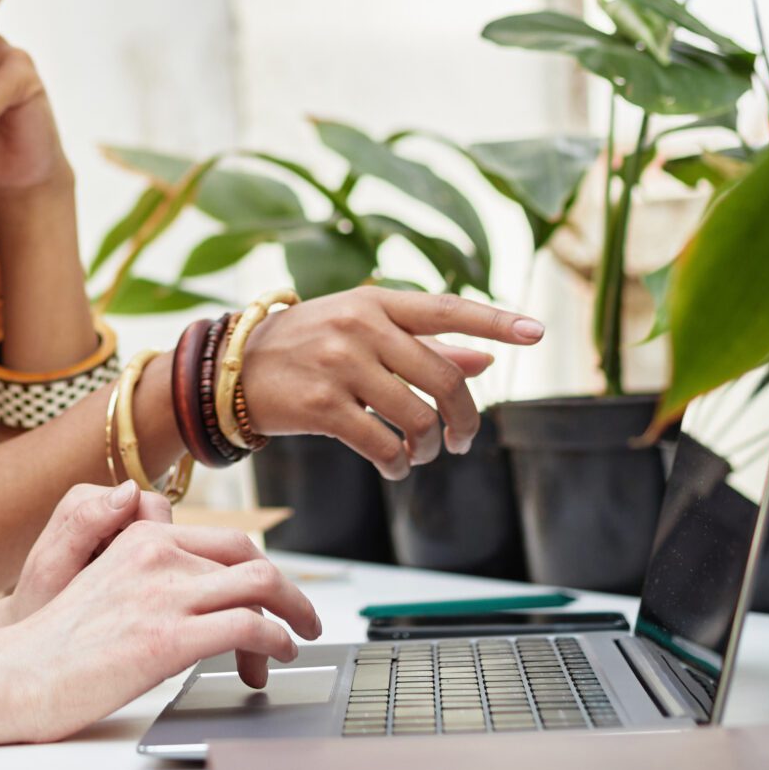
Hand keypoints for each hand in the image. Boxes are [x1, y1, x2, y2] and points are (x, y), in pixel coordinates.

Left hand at [0, 479, 173, 628]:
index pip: (150, 504)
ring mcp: (114, 524)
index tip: (141, 577)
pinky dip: (151, 573)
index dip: (157, 540)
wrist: (32, 635)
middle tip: (133, 588)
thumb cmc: (37, 601)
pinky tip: (130, 594)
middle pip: (160, 519)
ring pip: (163, 537)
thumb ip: (87, 523)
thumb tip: (131, 489)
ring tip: (128, 594)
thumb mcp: (55, 565)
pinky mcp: (123, 543)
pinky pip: (156, 552)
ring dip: (155, 564)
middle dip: (157, 552)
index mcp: (84, 499)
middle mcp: (101, 503)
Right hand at [0, 519, 322, 740]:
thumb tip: (185, 575)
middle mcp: (156, 555)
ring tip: (296, 640)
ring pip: (260, 585)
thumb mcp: (102, 581)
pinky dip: (276, 639)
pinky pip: (248, 625)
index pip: (224, 542)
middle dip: (286, 589)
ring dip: (291, 613)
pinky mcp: (169, 638)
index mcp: (140, 538)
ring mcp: (164, 594)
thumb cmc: (56, 641)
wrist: (18, 673)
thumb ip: (147, 568)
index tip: (268, 596)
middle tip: (301, 616)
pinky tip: (275, 657)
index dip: (256, 570)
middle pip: (251, 558)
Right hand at [240, 288, 545, 480]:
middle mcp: (360, 326)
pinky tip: (395, 466)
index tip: (538, 332)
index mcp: (376, 303)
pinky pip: (382, 444)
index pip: (448, 308)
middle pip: (444, 377)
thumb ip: (424, 346)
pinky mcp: (320, 405)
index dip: (496, 321)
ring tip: (421, 456)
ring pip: (417, 417)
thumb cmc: (306, 348)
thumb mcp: (361, 331)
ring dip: (428, 448)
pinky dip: (398, 464)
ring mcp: (339, 364)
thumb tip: (486, 361)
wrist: (230, 370)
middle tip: (462, 441)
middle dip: (464, 418)